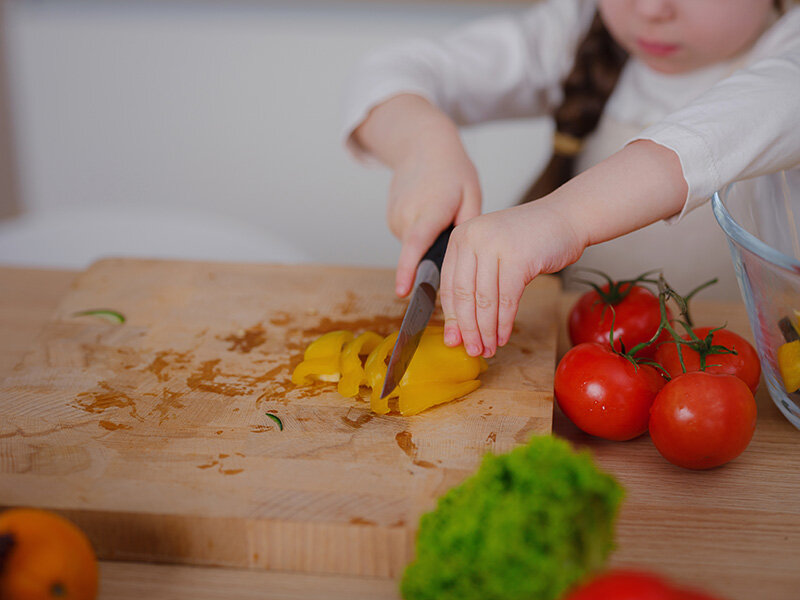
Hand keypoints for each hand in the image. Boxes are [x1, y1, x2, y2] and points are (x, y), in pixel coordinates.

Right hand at [351, 94, 480, 295]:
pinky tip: (428, 213)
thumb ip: (468, 227)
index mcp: (430, 209)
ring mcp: (396, 218)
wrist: (421, 145)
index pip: (416, 245)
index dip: (408, 270)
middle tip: (453, 235)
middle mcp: (408, 215)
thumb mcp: (471, 194)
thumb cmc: (451, 170)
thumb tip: (465, 258)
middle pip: (420, 254)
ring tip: (439, 214)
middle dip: (436, 257)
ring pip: (415, 247)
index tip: (403, 291)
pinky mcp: (391, 220)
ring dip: (429, 242)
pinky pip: (409, 238)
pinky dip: (420, 234)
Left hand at [440, 199, 584, 357]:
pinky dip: (504, 323)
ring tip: (488, 348)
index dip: (452, 316)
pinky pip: (506, 300)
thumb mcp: (492, 250)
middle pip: (464, 294)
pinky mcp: (517, 257)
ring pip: (484, 300)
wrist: (566, 218)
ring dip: (486, 330)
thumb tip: (461, 322)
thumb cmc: (530, 239)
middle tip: (471, 350)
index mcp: (460, 236)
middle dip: (467, 328)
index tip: (453, 339)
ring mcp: (494, 246)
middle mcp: (472, 238)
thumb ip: (475, 277)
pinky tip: (503, 336)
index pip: (449, 284)